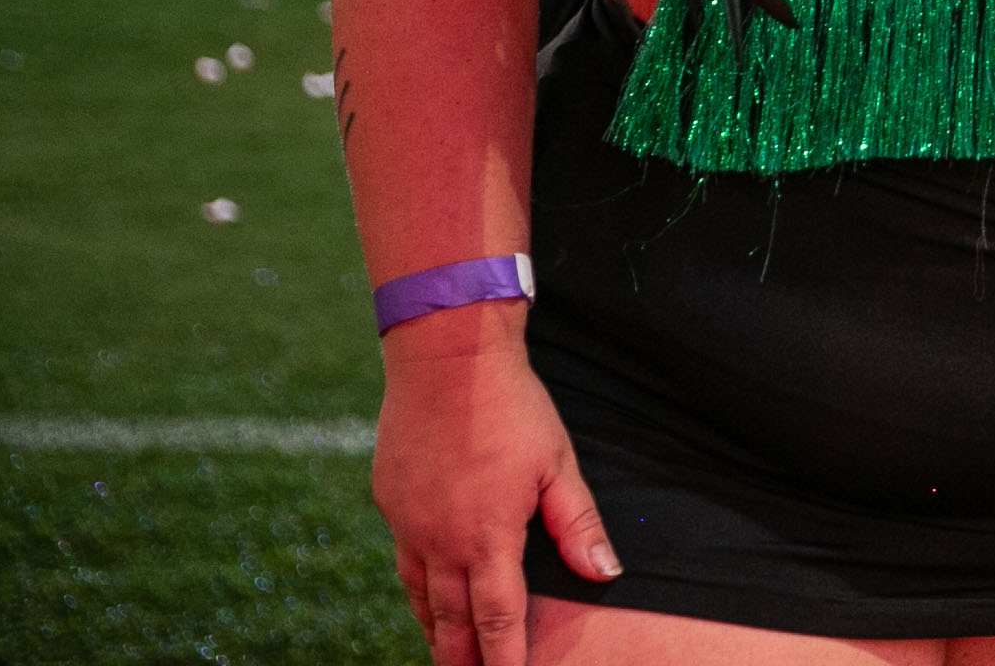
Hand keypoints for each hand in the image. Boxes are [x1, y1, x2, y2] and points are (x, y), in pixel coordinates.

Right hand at [371, 307, 617, 665]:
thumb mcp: (558, 464)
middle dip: (461, 660)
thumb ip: (579, 525)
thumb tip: (604, 573)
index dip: (504, 659)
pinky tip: (425, 595)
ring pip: (420, 597)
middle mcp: (440, 543)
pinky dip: (415, 589)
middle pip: (449, 623)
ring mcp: (408, 525)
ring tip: (449, 654)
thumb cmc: (511, 407)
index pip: (497, 620)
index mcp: (487, 538)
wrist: (445, 358)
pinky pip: (403, 561)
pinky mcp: (389, 503)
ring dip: (435, 630)